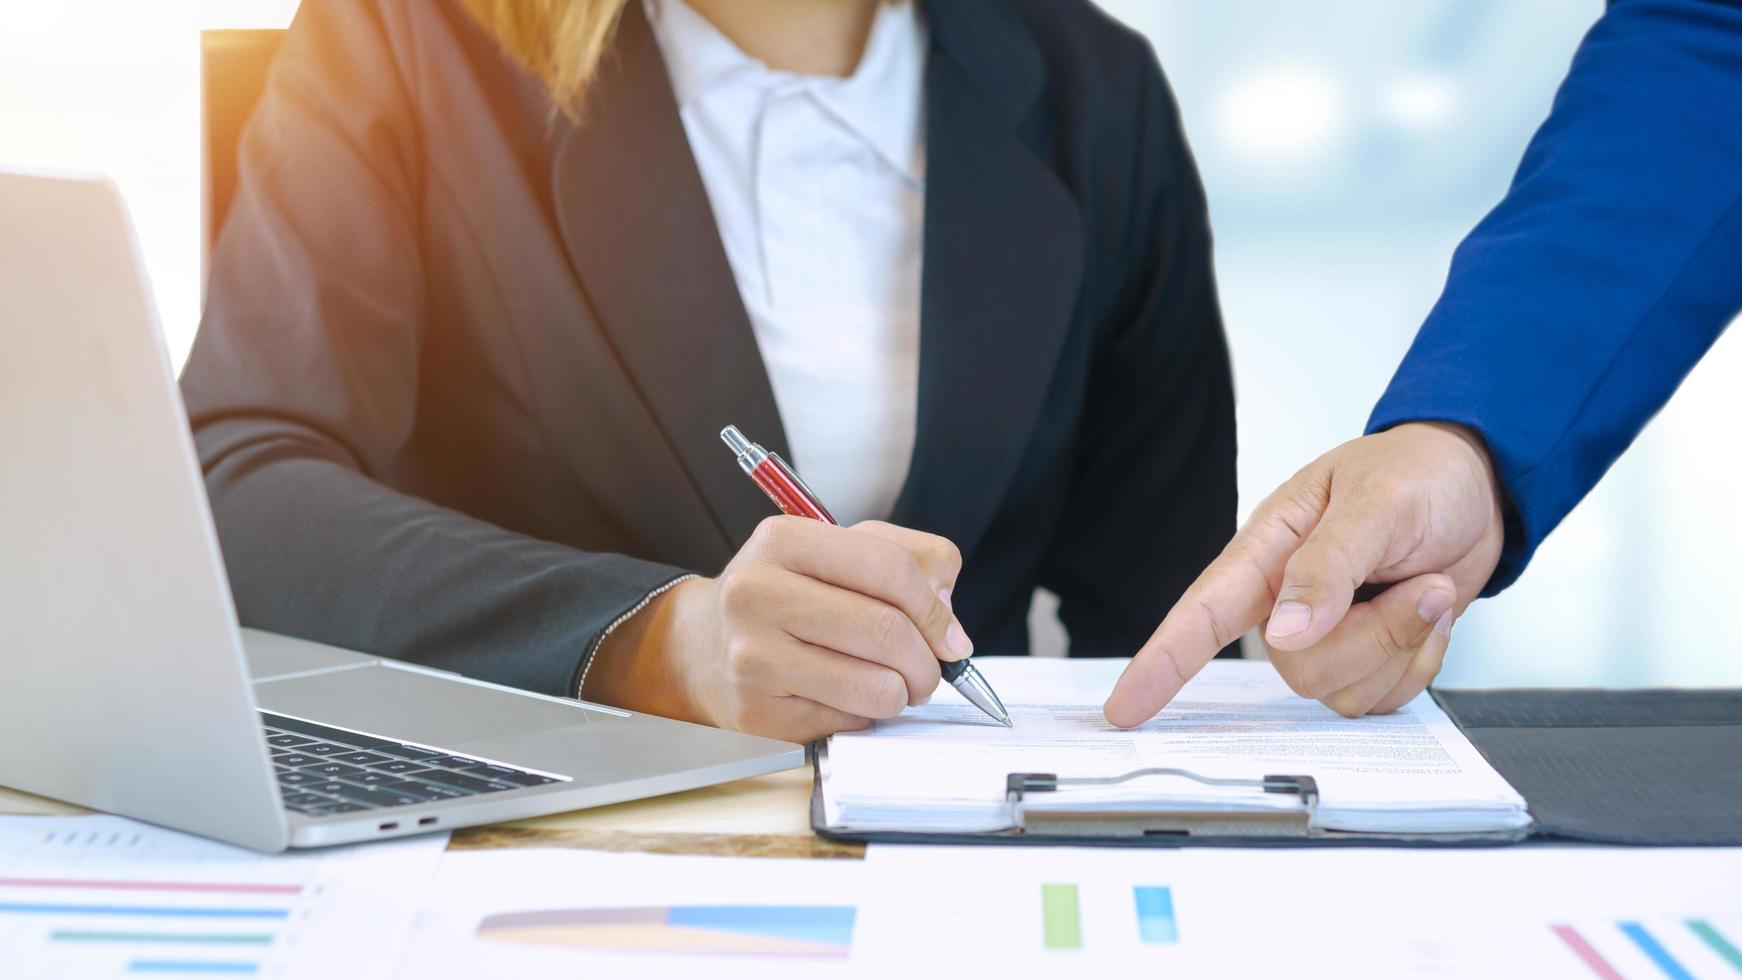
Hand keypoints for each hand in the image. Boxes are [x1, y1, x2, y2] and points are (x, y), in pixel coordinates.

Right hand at [585, 517, 970, 741]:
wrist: (702, 646)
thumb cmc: (785, 594)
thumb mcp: (838, 551)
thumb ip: (908, 558)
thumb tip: (948, 613)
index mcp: (782, 540)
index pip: (890, 569)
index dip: (936, 610)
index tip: (951, 637)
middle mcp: (756, 593)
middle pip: (887, 632)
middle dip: (928, 662)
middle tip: (931, 671)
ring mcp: (751, 657)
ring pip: (875, 687)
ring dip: (902, 693)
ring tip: (891, 684)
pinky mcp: (756, 712)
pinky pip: (847, 721)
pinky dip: (862, 714)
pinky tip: (842, 695)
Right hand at [1104, 422, 1504, 726]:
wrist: (1478, 486)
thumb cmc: (1417, 473)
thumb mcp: (1377, 502)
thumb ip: (1327, 566)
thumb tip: (1285, 632)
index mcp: (1268, 550)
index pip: (1201, 612)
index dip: (1160, 663)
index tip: (1125, 708)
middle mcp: (1287, 601)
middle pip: (1297, 668)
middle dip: (1373, 637)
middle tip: (1419, 584)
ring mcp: (1329, 635)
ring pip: (1341, 691)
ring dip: (1403, 644)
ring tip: (1426, 587)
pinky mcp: (1369, 657)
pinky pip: (1382, 699)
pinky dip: (1421, 663)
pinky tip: (1428, 616)